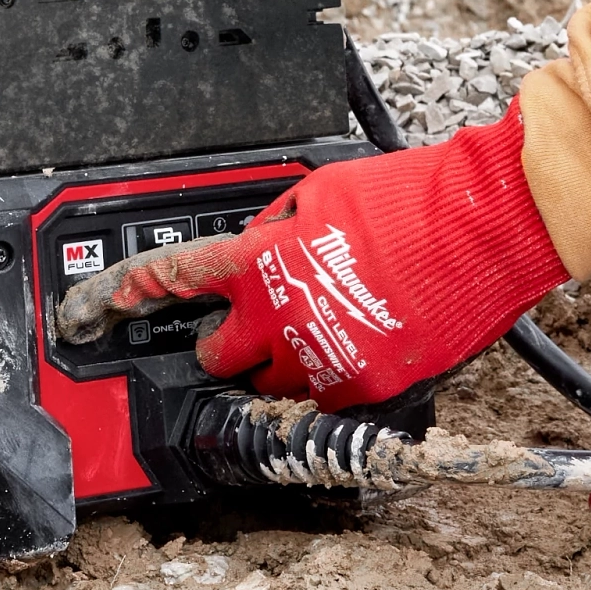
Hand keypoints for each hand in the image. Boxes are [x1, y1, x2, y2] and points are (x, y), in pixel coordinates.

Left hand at [66, 109, 565, 409]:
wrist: (484, 227)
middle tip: (243, 327)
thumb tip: (258, 247)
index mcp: (264, 259)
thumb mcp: (323, 191)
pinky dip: (326, 380)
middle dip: (220, 344)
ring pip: (266, 385)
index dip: (133, 292)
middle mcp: (281, 315)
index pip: (177, 277)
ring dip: (273, 366)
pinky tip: (351, 348)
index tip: (106, 307)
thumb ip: (277, 226)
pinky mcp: (364, 387)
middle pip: (216, 353)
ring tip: (307, 336)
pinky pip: (321, 399)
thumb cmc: (414, 198)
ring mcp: (321, 358)